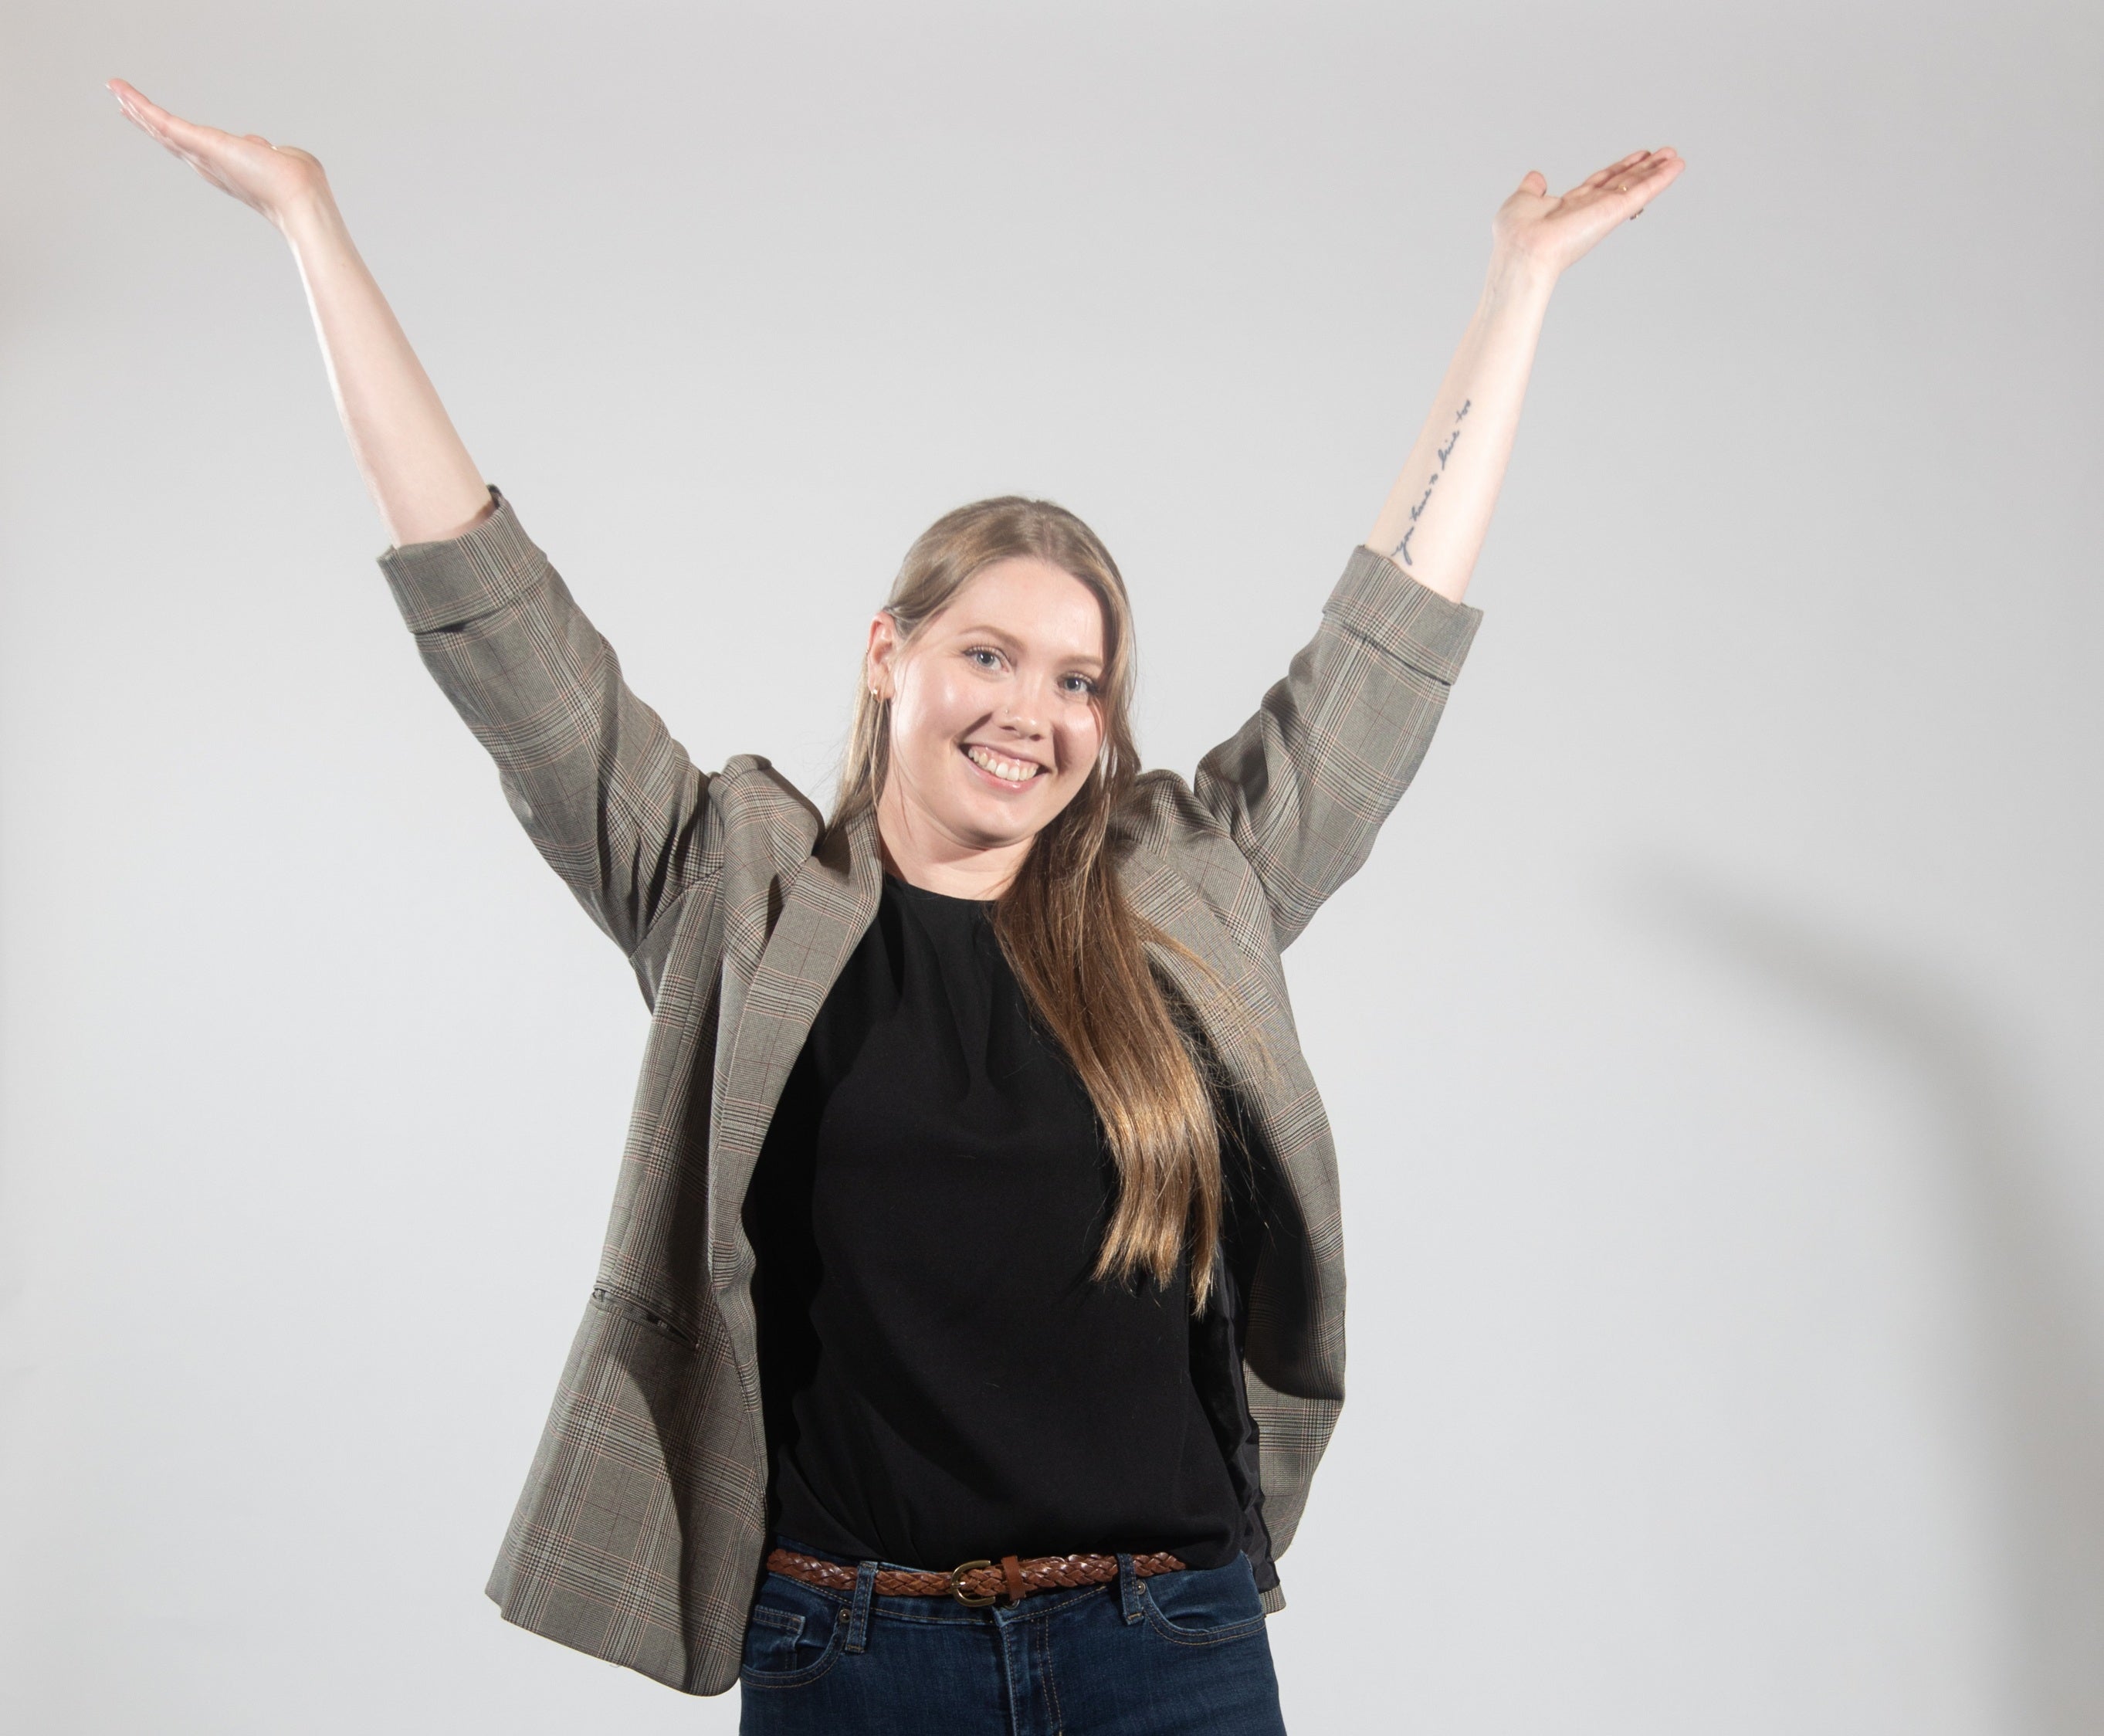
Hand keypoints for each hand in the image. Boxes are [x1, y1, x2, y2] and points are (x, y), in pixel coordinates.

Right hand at [108, 79, 329, 229]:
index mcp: (228, 167)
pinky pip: (162, 121)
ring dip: (136, 108)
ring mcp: (201, 155)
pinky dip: (140, 104)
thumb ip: (268, 151)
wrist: (300, 196)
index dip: (175, 136)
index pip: (196, 148)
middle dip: (146, 121)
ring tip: (114, 90)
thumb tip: (261, 145)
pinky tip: (119, 89)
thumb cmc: (300, 183)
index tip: (158, 125)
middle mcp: (209, 165)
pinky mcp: (198, 143)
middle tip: (122, 104)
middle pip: (169, 139)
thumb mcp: (282, 159)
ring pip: (160, 128)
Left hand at [1491, 147, 1683, 280]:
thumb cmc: (1515, 235)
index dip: (1619, 169)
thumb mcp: (1521, 201)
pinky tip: (1676, 166)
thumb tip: (1536, 177)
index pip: (1600, 183)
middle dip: (1643, 169)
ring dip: (1657, 172)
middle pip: (1623, 183)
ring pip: (1635, 187)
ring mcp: (1603, 212)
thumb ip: (1531, 189)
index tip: (1637, 156)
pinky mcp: (1612, 213)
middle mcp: (1589, 210)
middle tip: (1665, 154)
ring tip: (1675, 157)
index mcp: (1569, 207)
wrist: (1522, 252)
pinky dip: (1660, 179)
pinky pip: (1641, 193)